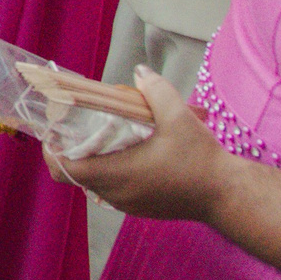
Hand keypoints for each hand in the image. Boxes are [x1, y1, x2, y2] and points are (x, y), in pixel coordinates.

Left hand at [56, 68, 231, 222]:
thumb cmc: (201, 160)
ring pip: (94, 182)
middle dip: (71, 150)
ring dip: (91, 161)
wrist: (228, 196)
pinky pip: (112, 189)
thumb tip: (140, 72)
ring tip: (101, 135)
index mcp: (116, 174)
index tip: (55, 130)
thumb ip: (155, 91)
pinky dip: (109, 171)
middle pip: (75, 174)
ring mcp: (128, 204)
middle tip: (77, 126)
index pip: (63, 168)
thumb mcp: (179, 118)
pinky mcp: (141, 207)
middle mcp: (116, 193)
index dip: (52, 148)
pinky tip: (126, 152)